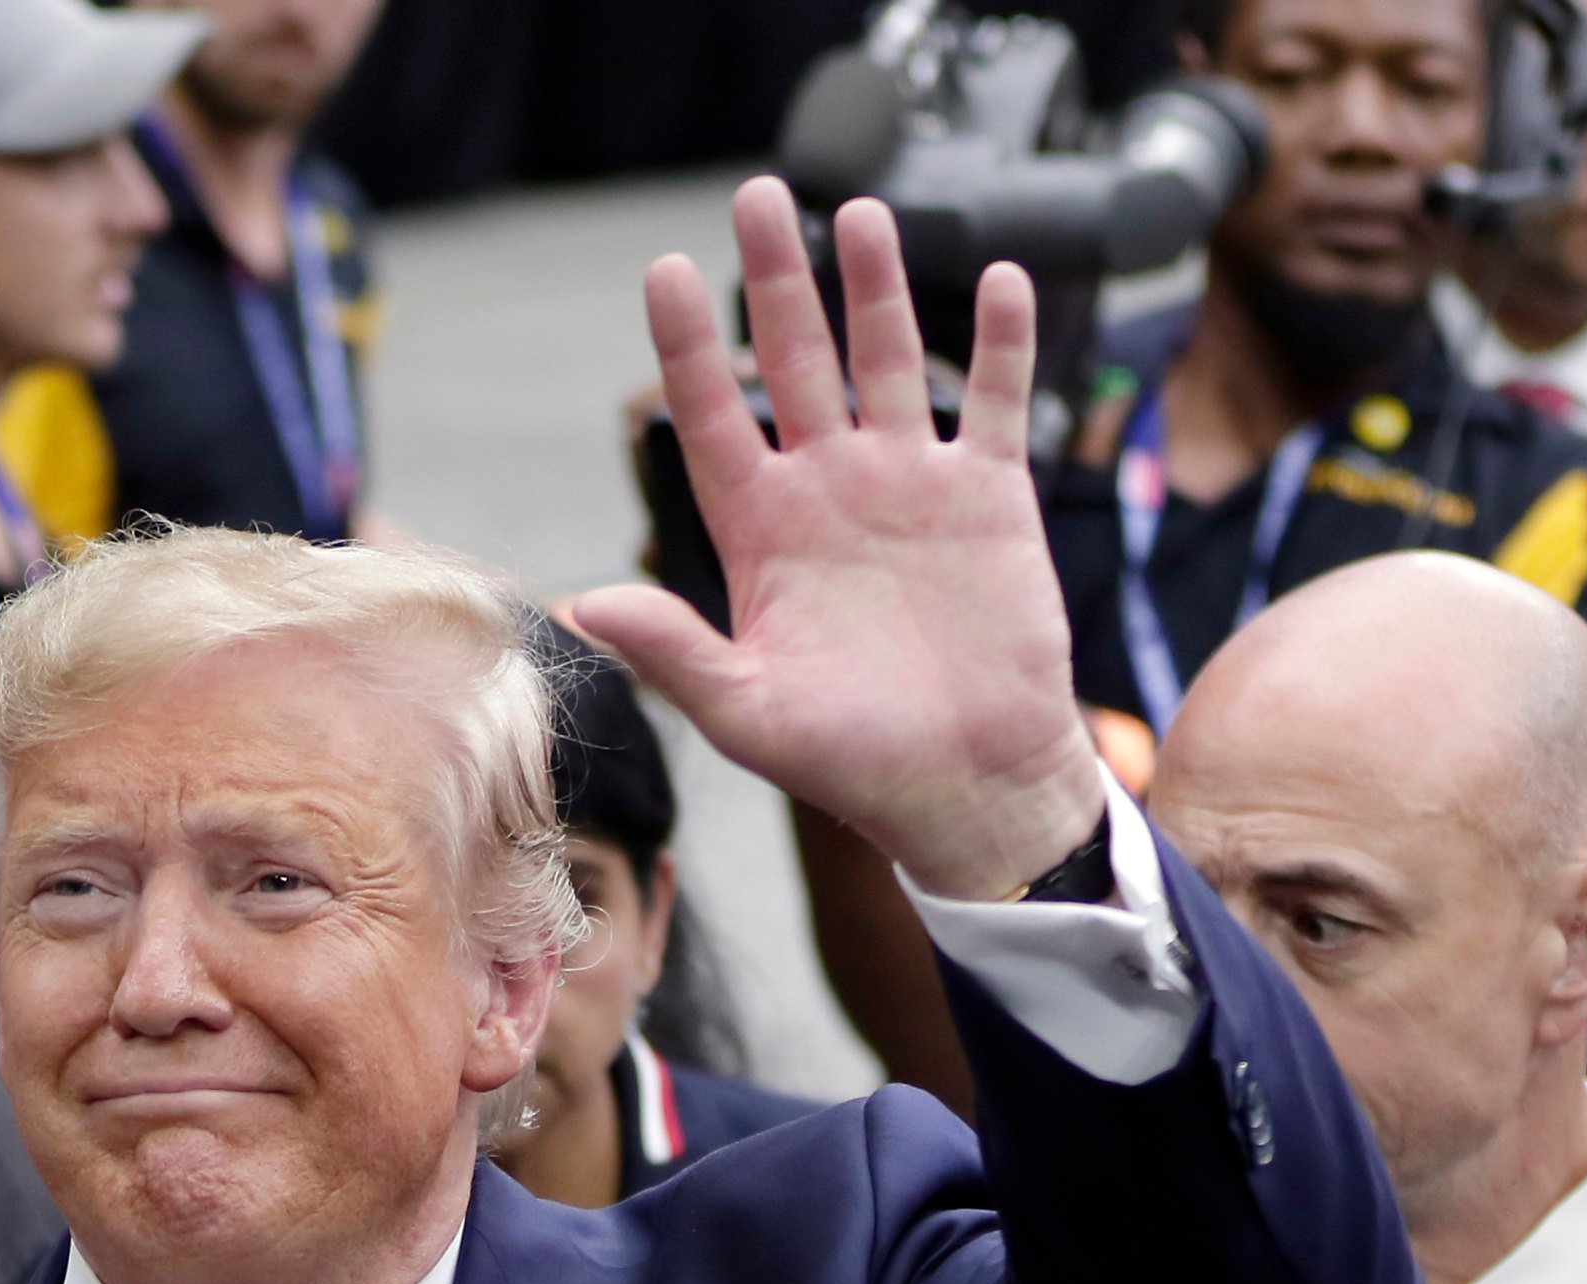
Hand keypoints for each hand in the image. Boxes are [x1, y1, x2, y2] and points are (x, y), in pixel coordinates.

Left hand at [570, 183, 1107, 901]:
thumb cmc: (851, 761)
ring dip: (874, 286)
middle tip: (758, 195)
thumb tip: (585, 603)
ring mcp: (909, 485)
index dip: (688, 346)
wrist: (966, 785)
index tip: (666, 271)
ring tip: (859, 211)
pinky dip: (1001, 342)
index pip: (712, 418)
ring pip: (886, 360)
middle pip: (795, 360)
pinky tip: (998, 277)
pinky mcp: (988, 497)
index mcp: (761, 533)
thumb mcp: (746, 712)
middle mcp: (828, 491)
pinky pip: (992, 400)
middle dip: (777, 279)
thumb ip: (673, 651)